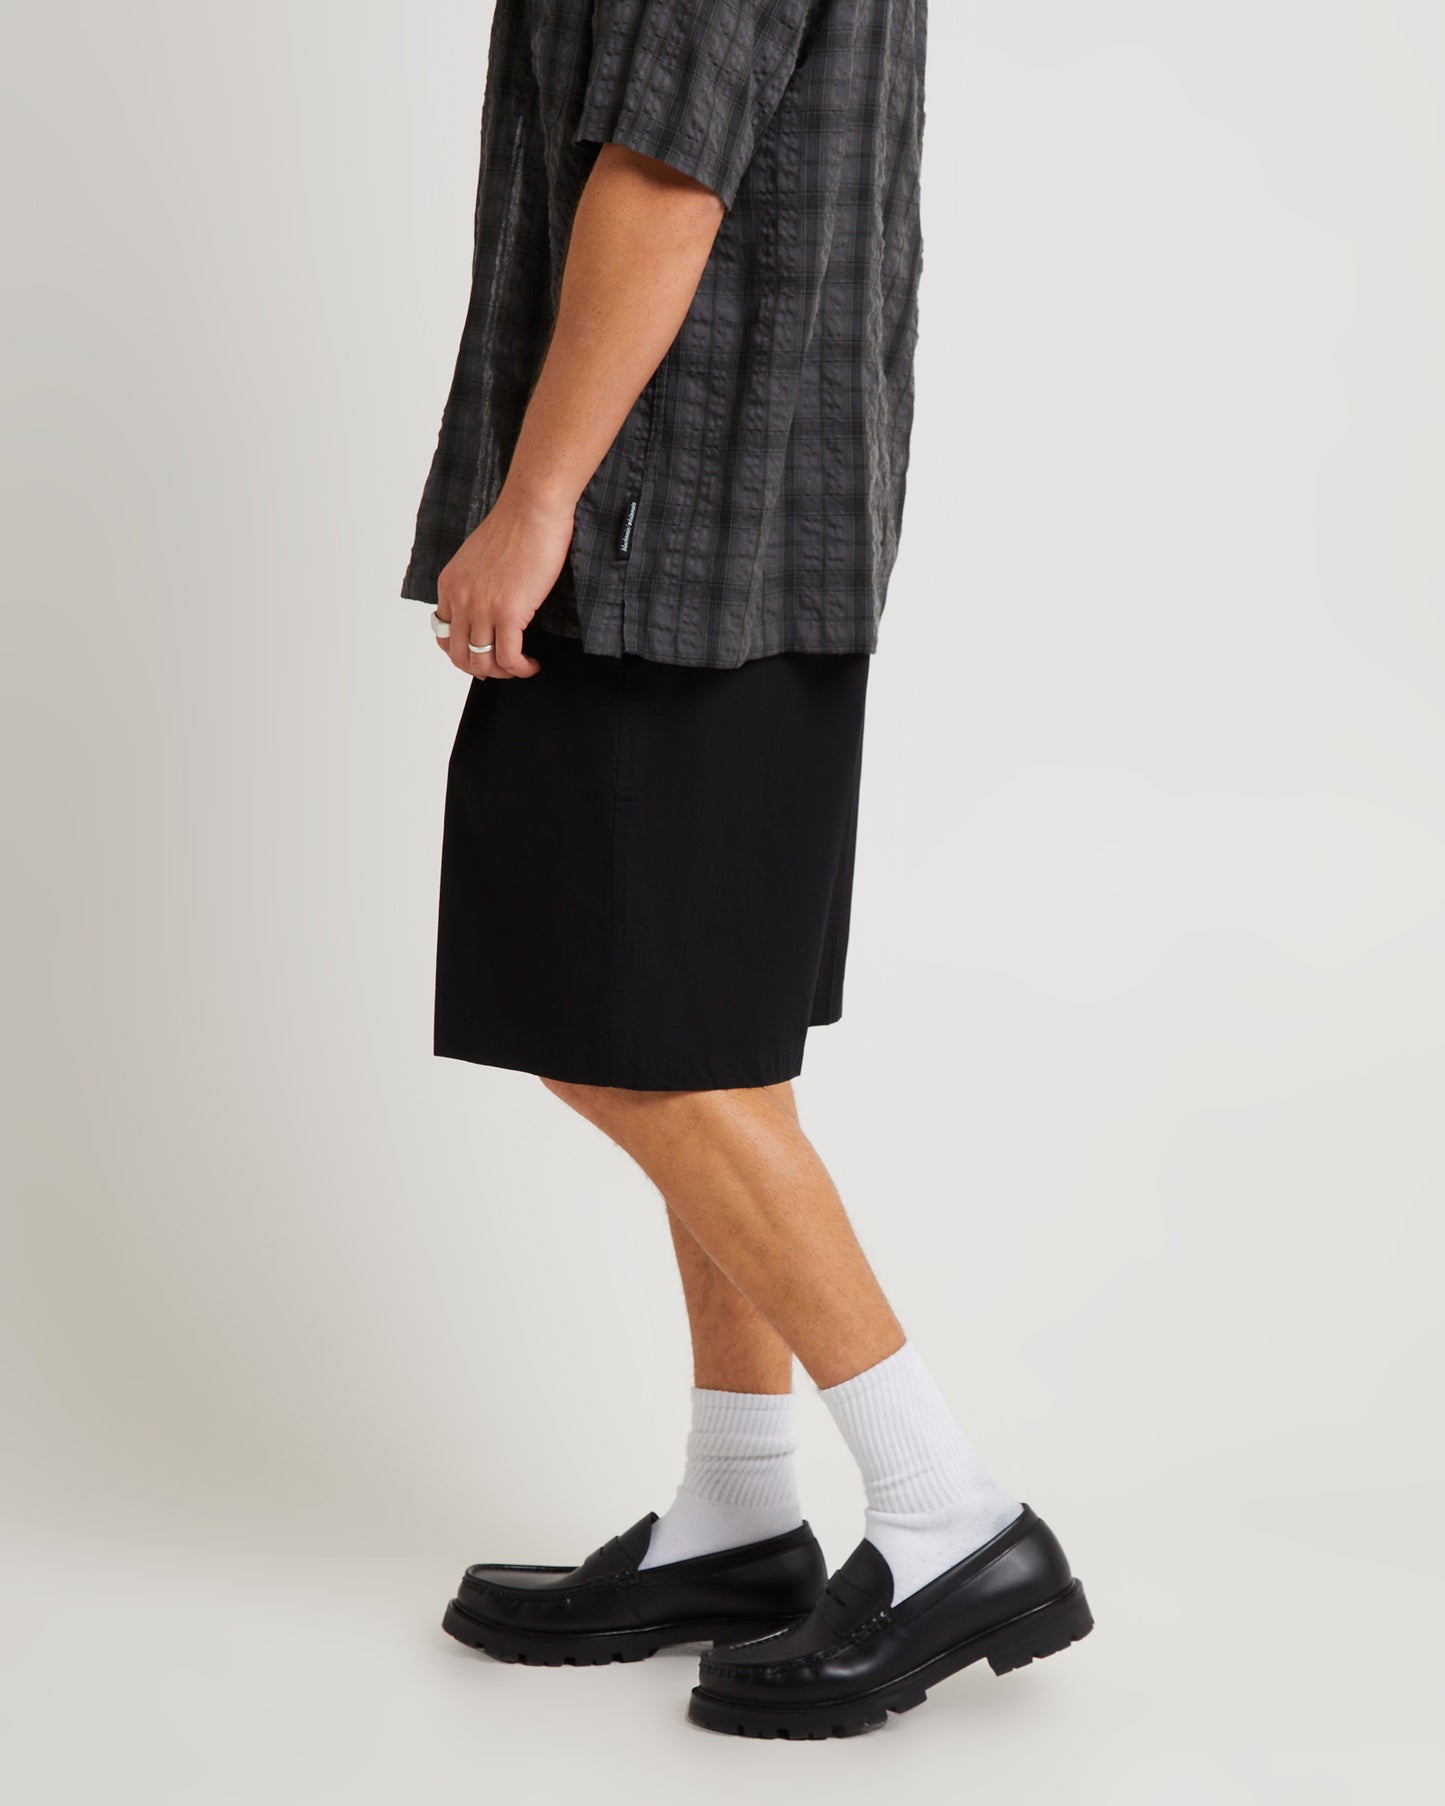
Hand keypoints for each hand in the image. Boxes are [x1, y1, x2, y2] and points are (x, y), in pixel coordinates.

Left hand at [434, 485, 574, 679]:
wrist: (532, 509)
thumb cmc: (515, 526)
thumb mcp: (478, 557)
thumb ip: (475, 583)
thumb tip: (488, 604)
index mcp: (450, 585)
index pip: (444, 636)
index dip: (463, 653)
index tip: (483, 655)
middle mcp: (461, 599)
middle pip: (460, 656)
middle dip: (482, 669)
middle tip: (503, 668)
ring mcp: (482, 608)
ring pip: (484, 662)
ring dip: (503, 673)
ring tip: (520, 667)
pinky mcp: (508, 612)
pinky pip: (509, 658)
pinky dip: (520, 669)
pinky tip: (531, 664)